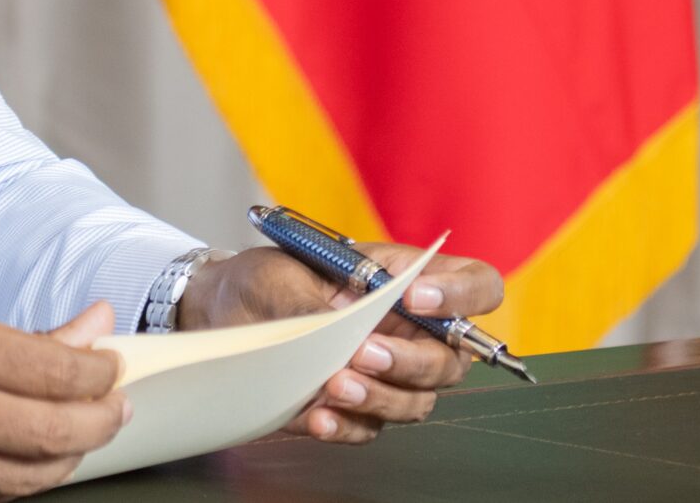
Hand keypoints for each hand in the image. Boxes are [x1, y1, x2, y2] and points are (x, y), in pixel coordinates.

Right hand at [0, 299, 129, 502]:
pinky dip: (16, 482)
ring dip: (67, 456)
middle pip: (51, 431)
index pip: (52, 368)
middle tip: (115, 405)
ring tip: (80, 432)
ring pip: (26, 479)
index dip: (98, 372)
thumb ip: (16, 337)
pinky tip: (25, 459)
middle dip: (100, 420)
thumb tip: (90, 329)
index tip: (111, 367)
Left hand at [174, 243, 504, 440]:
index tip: (416, 296)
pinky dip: (347, 425)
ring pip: (417, 400)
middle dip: (412, 360)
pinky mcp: (357, 406)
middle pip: (452, 358)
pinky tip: (318, 415)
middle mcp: (410, 330)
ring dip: (381, 396)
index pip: (476, 286)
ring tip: (335, 384)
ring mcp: (389, 372)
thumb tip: (338, 327)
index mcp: (408, 279)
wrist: (222, 309)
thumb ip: (316, 299)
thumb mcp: (284, 272)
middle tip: (365, 352)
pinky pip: (370, 428)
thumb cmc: (265, 278)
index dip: (461, 295)